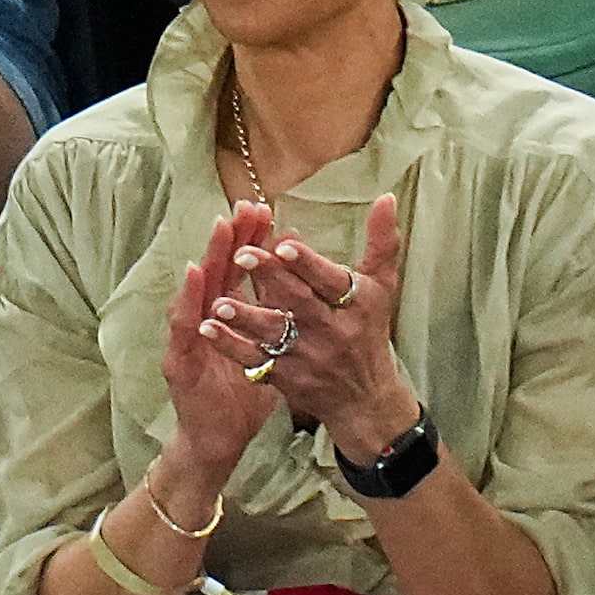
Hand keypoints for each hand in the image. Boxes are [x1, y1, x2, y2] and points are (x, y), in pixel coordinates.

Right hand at [162, 202, 283, 478]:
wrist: (219, 437)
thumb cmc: (243, 393)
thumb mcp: (270, 351)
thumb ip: (280, 317)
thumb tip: (301, 283)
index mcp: (230, 316)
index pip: (240, 271)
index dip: (251, 241)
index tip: (265, 210)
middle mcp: (208, 320)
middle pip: (218, 270)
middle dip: (231, 238)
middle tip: (244, 206)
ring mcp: (191, 338)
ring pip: (199, 292)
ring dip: (208, 259)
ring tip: (220, 229)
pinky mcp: (180, 362)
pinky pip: (184, 329)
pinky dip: (189, 303)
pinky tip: (194, 281)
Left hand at [201, 193, 420, 462]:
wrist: (365, 398)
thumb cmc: (370, 330)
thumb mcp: (382, 286)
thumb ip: (382, 242)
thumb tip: (386, 196)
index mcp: (357, 304)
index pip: (331, 281)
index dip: (307, 264)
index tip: (283, 244)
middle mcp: (335, 331)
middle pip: (300, 303)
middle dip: (271, 279)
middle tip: (241, 255)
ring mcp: (309, 356)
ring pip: (275, 333)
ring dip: (246, 317)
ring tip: (220, 302)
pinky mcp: (287, 377)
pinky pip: (255, 360)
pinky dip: (231, 346)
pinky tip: (207, 329)